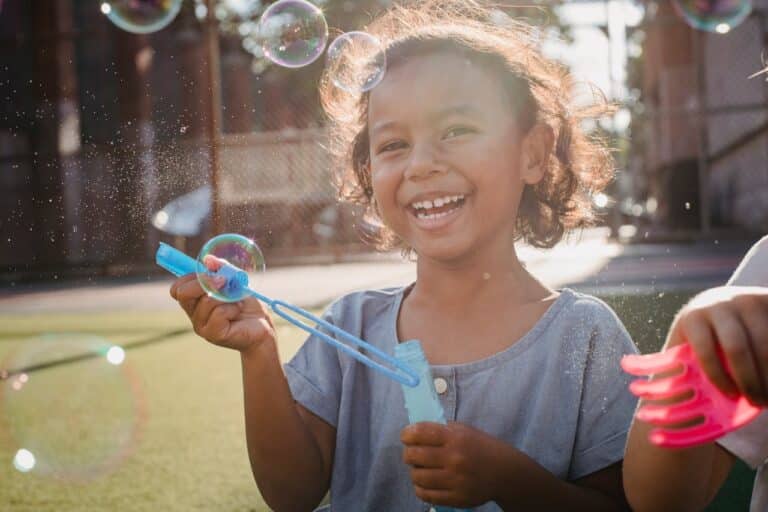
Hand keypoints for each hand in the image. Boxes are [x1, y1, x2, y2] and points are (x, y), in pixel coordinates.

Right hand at [169, 273, 275, 353]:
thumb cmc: (246, 304)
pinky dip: (232, 308)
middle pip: (183, 293)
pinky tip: (238, 312)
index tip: (208, 271)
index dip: (189, 277)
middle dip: (204, 282)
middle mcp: (194, 314)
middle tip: (224, 280)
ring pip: (206, 301)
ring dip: (227, 297)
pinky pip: (219, 313)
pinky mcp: (213, 335)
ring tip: (237, 301)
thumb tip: (208, 259)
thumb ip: (221, 269)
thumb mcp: (234, 281)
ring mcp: (201, 326)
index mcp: (195, 301)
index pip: (177, 288)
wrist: (262, 324)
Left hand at [400, 422, 510, 507]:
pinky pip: (427, 495)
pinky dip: (420, 488)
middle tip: (410, 454)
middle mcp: (454, 458)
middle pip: (414, 456)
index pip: (420, 433)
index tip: (405, 436)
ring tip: (419, 469)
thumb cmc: (481, 447)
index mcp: (456, 438)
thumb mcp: (464, 430)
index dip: (407, 434)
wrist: (505, 472)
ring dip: (414, 471)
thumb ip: (441, 430)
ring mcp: (455, 480)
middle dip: (408, 454)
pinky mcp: (456, 498)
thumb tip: (415, 432)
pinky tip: (423, 483)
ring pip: (418, 476)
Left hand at [665, 286, 767, 404]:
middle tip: (756, 402)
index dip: (717, 376)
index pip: (704, 349)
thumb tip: (664, 406)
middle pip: (737, 348)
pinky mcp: (767, 300)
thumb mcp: (687, 342)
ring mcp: (747, 301)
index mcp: (695, 318)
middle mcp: (720, 305)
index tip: (730, 396)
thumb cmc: (703, 332)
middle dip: (748, 380)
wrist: (724, 301)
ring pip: (764, 343)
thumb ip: (679, 366)